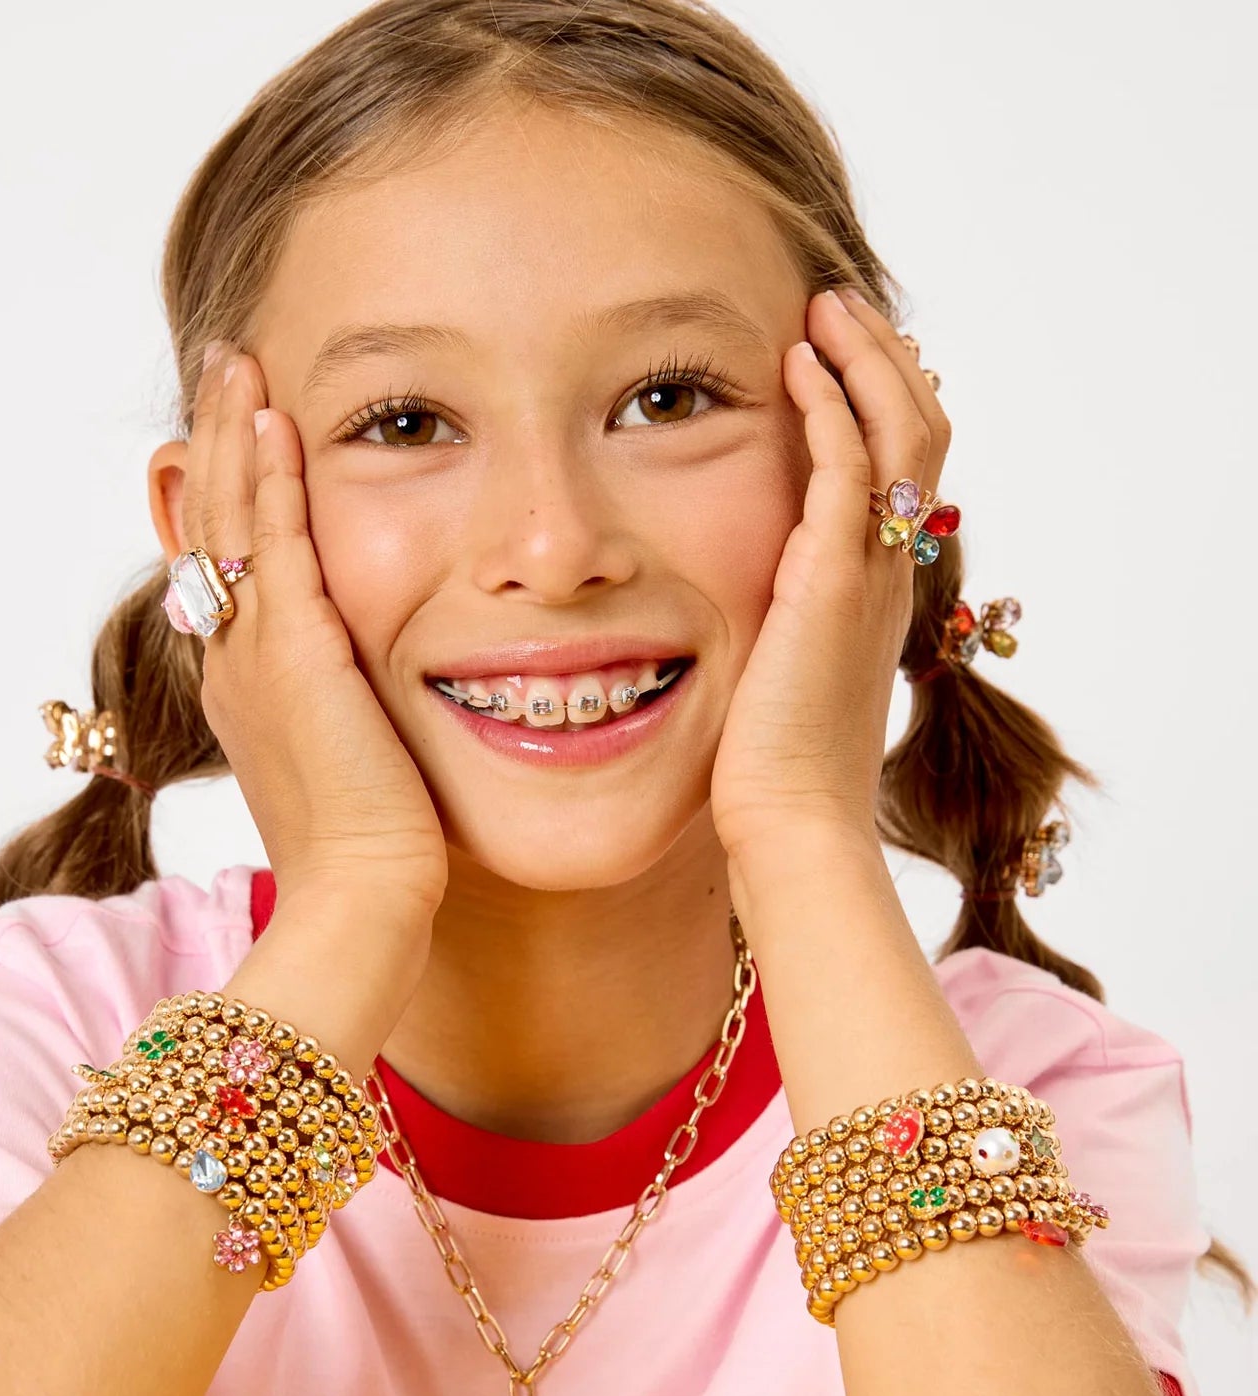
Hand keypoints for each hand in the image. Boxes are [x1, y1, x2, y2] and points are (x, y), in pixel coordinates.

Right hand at [183, 343, 449, 915]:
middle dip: (214, 442)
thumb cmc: (370, 851)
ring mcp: (253, 655)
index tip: (235, 433)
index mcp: (241, 685)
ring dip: (233, 435)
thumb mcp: (344, 762)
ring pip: (229, 519)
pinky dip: (272, 477)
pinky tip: (278, 419)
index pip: (219, 566)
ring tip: (234, 362)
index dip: (222, 495)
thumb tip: (366, 693)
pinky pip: (275, 542)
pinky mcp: (296, 654)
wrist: (363, 898)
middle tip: (220, 367)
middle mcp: (231, 661)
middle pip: (208, 525)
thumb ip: (343, 710)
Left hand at [709, 286, 952, 864]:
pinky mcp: (832, 583)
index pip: (902, 470)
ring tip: (824, 309)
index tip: (837, 355)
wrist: (792, 822)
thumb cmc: (772, 771)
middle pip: (919, 432)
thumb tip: (742, 608)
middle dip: (881, 360)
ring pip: (900, 433)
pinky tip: (795, 366)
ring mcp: (870, 575)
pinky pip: (848, 469)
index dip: (881, 403)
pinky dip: (831, 406)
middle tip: (837, 306)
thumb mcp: (780, 678)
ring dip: (864, 360)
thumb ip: (776, 625)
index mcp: (877, 591)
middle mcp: (888, 573)